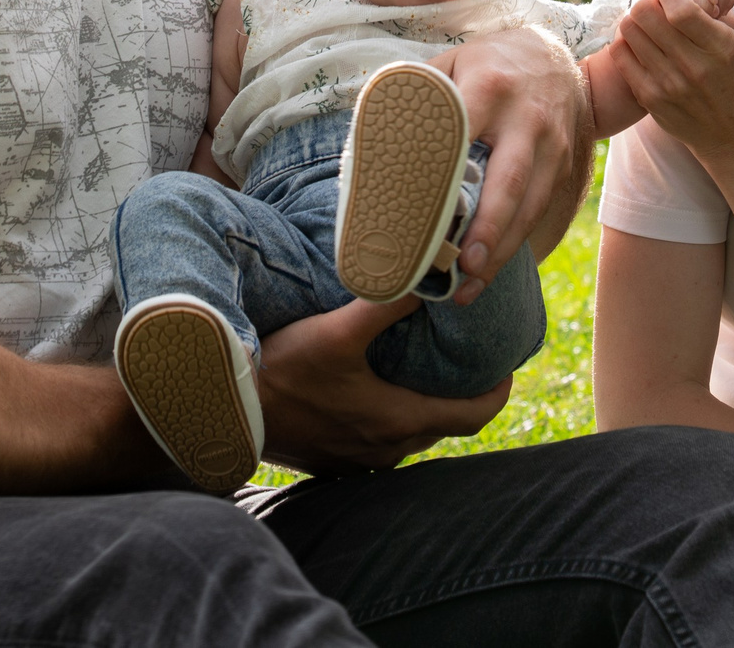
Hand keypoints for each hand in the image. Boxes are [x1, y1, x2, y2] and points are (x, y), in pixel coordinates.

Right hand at [254, 295, 509, 473]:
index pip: (474, 417)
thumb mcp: (336, 331)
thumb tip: (431, 270)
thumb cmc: (283, 372)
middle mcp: (385, 450)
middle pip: (444, 425)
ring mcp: (357, 462)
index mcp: (397, 421)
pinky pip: (379, 443)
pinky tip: (377, 391)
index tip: (507, 367)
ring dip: (424, 406)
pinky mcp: (332, 461)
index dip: (498, 392)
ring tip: (425, 369)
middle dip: (463, 395)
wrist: (225, 412)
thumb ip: (386, 302)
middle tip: (470, 360)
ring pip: (411, 435)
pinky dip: (391, 418)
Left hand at [426, 24, 589, 300]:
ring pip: (529, 205)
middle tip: (463, 264)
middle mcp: (527, 118)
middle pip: (509, 180)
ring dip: (502, 249)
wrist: (554, 56)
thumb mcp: (453, 60)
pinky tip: (488, 270)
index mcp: (490, 87)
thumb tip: (369, 133)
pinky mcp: (563, 165)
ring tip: (471, 284)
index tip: (419, 206)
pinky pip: (539, 209)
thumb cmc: (489, 63)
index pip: (465, 130)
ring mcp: (551, 144)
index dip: (443, 169)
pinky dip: (515, 242)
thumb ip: (419, 92)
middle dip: (488, 227)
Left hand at [606, 0, 733, 164]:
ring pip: (629, 30)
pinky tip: (641, 41)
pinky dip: (626, 40)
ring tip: (648, 20)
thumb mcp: (733, 34)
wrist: (731, 133)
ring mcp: (668, 85)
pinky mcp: (650, 98)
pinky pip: (621, 55)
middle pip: (646, 14)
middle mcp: (693, 67)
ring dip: (635, 17)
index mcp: (720, 47)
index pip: (679, 6)